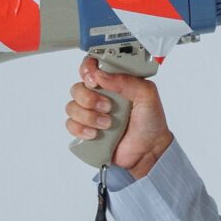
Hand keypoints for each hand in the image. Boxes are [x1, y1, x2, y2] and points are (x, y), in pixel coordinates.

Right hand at [67, 55, 173, 177]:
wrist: (147, 151)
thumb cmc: (150, 122)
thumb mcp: (147, 95)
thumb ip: (128, 81)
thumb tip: (102, 75)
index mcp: (114, 84)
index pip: (92, 68)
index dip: (87, 70)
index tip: (94, 80)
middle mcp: (100, 96)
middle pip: (77, 88)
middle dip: (89, 98)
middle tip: (107, 107)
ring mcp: (92, 113)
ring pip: (72, 107)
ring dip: (89, 116)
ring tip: (107, 124)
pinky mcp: (85, 130)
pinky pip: (71, 125)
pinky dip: (81, 129)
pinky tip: (96, 134)